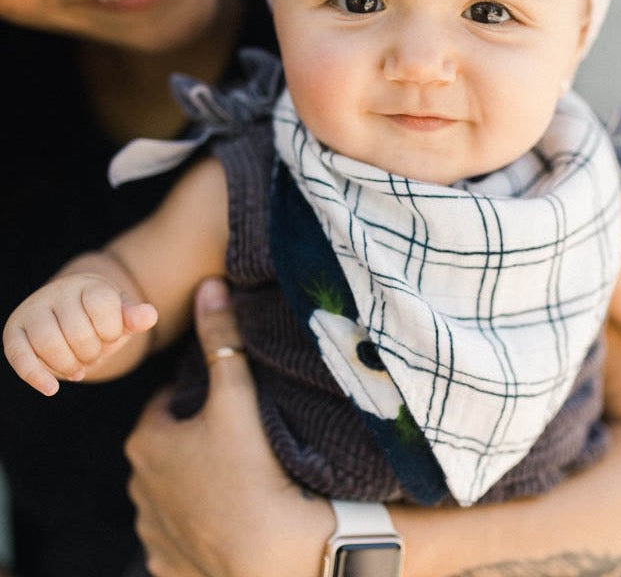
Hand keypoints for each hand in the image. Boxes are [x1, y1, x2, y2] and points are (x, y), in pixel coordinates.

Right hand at [2, 274, 156, 394]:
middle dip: (92, 353)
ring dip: (69, 365)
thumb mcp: (121, 317)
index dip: (111, 330)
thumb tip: (149, 316)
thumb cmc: (101, 320)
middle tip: (93, 355)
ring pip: (49, 344)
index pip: (102, 306)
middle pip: (77, 332)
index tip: (111, 335)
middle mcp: (56, 292)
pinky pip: (19, 356)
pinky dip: (36, 375)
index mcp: (88, 285)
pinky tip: (52, 389)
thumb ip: (134, 317)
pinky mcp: (14, 332)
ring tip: (78, 367)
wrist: (69, 316)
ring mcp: (32, 310)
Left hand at [125, 278, 332, 576]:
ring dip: (193, 480)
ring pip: (169, 491)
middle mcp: (138, 487)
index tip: (222, 395)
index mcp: (147, 441)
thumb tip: (209, 285)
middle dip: (192, 437)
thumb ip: (222, 339)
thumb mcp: (236, 395)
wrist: (269, 554)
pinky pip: (179, 534)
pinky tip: (229, 515)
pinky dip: (198, 523)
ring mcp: (152, 530)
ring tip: (236, 473)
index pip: (165, 403)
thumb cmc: (249, 468)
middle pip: (166, 447)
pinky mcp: (169, 564)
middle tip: (234, 431)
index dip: (195, 394)